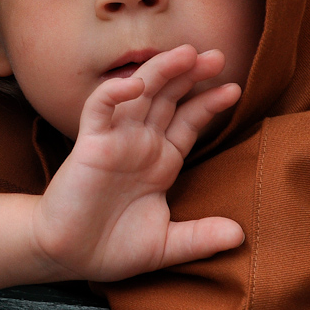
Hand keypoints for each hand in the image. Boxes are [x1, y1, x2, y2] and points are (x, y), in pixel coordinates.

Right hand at [31, 45, 245, 282]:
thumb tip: (241, 236)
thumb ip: (200, 237)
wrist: (68, 257)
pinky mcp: (90, 144)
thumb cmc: (110, 248)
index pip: (188, 122)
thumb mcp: (166, 246)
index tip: (234, 88)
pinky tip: (135, 83)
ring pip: (139, 94)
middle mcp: (140, 145)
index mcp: (160, 162)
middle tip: (216, 55)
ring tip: (187, 53)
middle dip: (190, 75)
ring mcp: (115, 141)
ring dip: (161, 71)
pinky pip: (100, 109)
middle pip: (168, 98)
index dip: (209, 103)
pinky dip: (115, 92)